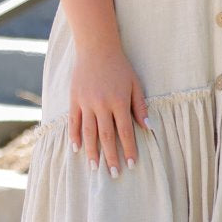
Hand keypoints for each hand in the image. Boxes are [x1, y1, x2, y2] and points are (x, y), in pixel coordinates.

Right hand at [68, 44, 150, 175]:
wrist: (96, 48)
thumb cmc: (119, 66)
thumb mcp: (134, 84)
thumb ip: (140, 106)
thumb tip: (148, 127)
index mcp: (119, 101)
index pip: (125, 131)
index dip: (129, 148)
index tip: (132, 164)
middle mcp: (102, 104)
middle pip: (106, 136)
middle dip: (111, 156)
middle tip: (114, 174)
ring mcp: (86, 102)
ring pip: (89, 132)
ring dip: (92, 151)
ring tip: (94, 168)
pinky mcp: (74, 99)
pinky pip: (74, 121)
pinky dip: (75, 136)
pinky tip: (77, 148)